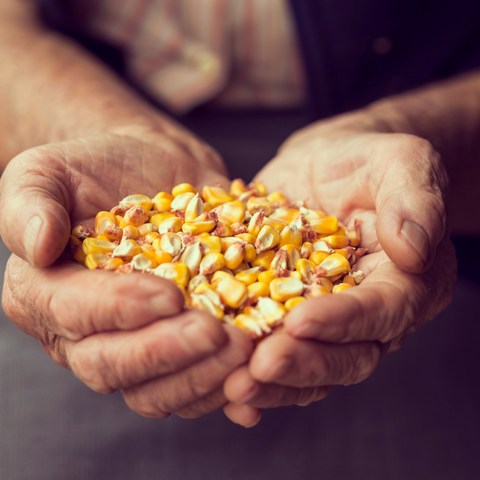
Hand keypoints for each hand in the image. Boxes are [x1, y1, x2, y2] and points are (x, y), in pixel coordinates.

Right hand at [1, 126, 252, 418]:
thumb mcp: (49, 171)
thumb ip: (30, 202)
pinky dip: (224, 386)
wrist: (148, 169)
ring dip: (202, 378)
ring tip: (246, 351)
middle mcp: (82, 333)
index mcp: (44, 294)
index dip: (120, 310)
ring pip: (156, 390)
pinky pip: (194, 384)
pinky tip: (255, 379)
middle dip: (167, 353)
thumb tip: (37, 245)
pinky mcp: (174, 348)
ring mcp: (133, 345)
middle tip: (218, 334)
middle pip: (113, 366)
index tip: (170, 295)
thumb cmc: (95, 168)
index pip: (74, 316)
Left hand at [223, 114, 456, 426]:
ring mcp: (325, 319)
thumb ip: (413, 201)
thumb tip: (414, 250)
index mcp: (406, 283)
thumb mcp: (398, 162)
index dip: (343, 322)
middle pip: (345, 356)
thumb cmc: (365, 159)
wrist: (325, 163)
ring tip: (232, 387)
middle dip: (302, 365)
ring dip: (272, 382)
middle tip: (258, 367)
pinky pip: (273, 351)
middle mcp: (369, 314)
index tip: (301, 321)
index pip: (381, 312)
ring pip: (306, 365)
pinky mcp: (285, 314)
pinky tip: (224, 391)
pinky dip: (250, 372)